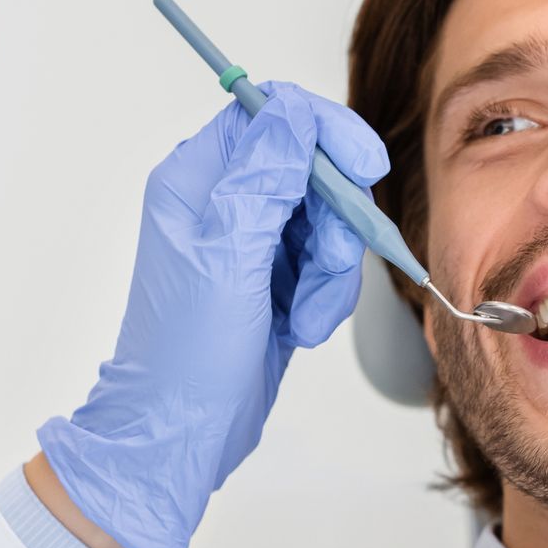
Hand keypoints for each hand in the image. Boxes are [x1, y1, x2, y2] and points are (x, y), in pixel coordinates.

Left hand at [36, 81, 387, 547]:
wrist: (181, 433)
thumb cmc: (184, 356)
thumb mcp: (226, 260)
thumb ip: (260, 180)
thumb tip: (291, 113)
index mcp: (196, 180)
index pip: (273, 114)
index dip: (327, 132)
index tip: (366, 168)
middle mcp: (223, 200)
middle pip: (315, 168)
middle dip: (337, 220)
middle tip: (331, 264)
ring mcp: (252, 238)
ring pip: (330, 218)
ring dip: (334, 270)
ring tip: (306, 314)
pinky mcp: (276, 274)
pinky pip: (330, 260)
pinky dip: (330, 294)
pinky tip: (303, 327)